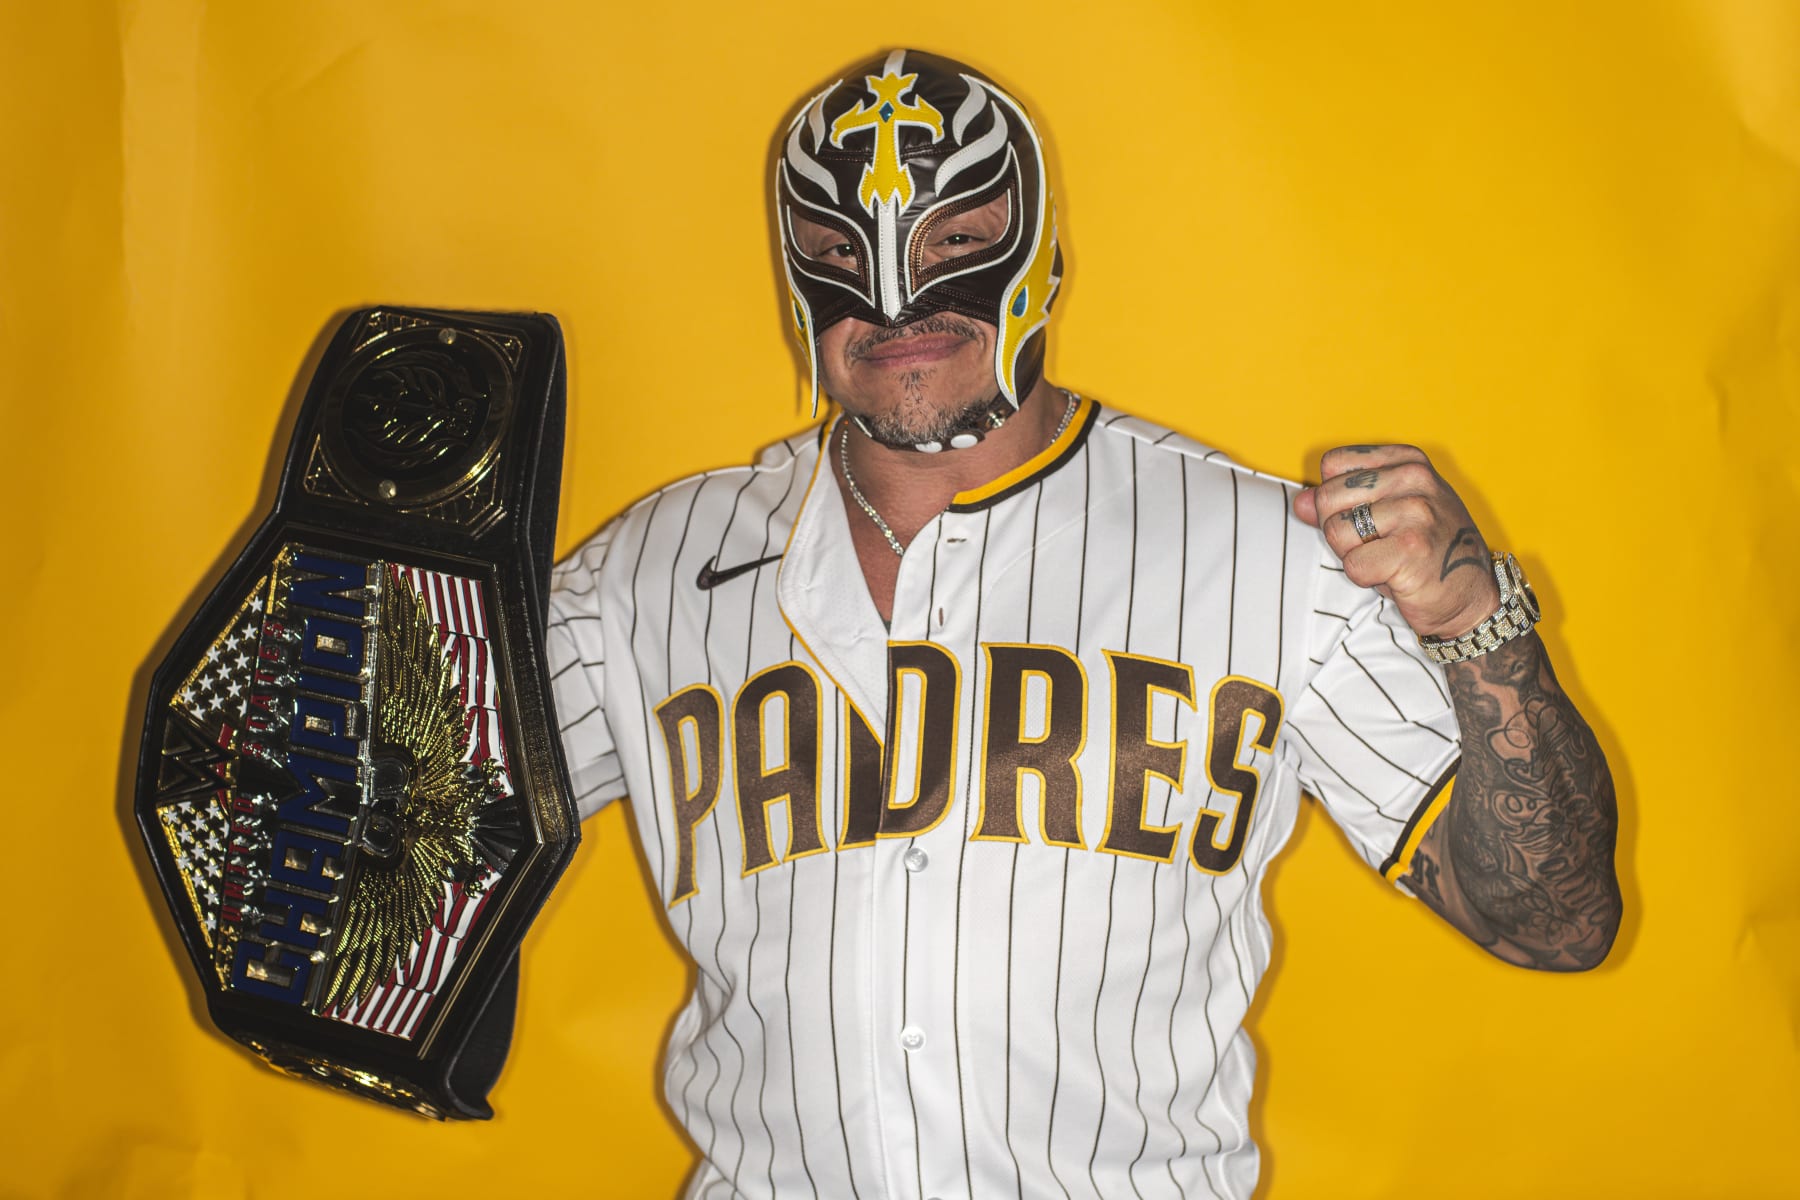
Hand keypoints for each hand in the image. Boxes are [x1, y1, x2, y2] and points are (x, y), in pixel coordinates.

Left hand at [1293, 444, 1499, 639]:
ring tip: (1388, 559)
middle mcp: (1414, 479)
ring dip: (1354, 556)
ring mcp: (1415, 512)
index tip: (1368, 516)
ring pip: (1335, 533)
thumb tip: (1299, 502)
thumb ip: (1342, 502)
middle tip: (1378, 545)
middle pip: (1327, 499)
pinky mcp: (1411, 549)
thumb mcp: (1387, 514)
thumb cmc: (1427, 552)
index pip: (1332, 465)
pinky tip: (1395, 576)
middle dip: (1341, 531)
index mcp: (1408, 461)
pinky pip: (1352, 565)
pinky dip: (1366, 578)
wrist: (1471, 597)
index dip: (1336, 499)